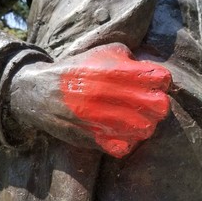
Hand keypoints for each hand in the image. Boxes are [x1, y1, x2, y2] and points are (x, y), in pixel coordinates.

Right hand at [59, 43, 171, 157]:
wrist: (39, 93)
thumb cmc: (72, 71)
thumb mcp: (99, 52)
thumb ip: (127, 58)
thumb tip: (148, 70)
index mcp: (116, 72)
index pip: (162, 79)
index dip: (160, 81)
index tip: (152, 83)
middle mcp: (112, 96)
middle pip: (160, 108)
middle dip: (157, 104)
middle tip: (146, 102)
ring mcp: (103, 120)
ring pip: (146, 130)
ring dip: (144, 123)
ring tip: (133, 118)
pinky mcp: (94, 139)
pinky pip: (125, 147)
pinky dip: (127, 141)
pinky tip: (120, 133)